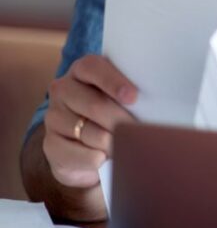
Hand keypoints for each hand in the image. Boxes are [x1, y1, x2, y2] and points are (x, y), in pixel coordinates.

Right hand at [41, 55, 136, 188]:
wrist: (84, 148)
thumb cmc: (112, 114)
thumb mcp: (121, 98)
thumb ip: (131, 95)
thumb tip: (155, 107)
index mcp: (82, 70)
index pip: (93, 68)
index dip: (113, 82)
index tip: (133, 97)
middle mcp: (63, 89)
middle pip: (94, 104)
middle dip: (121, 120)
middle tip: (140, 131)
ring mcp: (53, 117)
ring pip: (89, 132)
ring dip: (112, 143)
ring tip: (127, 147)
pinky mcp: (49, 144)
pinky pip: (76, 153)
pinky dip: (95, 159)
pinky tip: (104, 159)